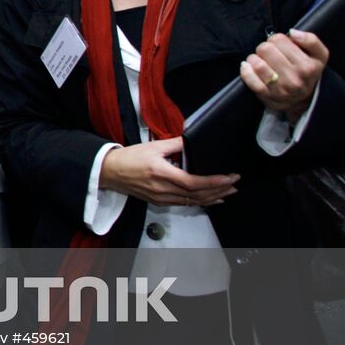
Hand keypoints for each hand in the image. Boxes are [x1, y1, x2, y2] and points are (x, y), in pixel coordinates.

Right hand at [100, 138, 238, 205]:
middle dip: (219, 190)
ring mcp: (161, 198)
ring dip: (212, 198)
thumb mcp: (153, 146)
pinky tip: (210, 199)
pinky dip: (200, 202)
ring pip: (193, 202)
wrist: (110, 171)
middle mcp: (162, 189)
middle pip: (197, 195)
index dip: (213, 182)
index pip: (193, 182)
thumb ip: (175, 144)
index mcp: (161, 173)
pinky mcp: (159, 202)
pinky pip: (184, 204)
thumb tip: (193, 140)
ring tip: (228, 192)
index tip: (228, 178)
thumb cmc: (129, 157)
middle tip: (234, 183)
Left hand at [240, 29, 326, 123]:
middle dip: (265, 47)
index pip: (279, 39)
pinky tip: (248, 66)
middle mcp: (295, 79)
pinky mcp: (267, 96)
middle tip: (269, 53)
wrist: (303, 100)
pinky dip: (245, 70)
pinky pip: (250, 79)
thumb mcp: (319, 56)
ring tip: (259, 60)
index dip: (277, 39)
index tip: (280, 45)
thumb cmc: (308, 72)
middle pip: (266, 49)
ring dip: (254, 58)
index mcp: (308, 66)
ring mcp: (280, 89)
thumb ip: (311, 40)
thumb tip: (292, 32)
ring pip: (257, 64)